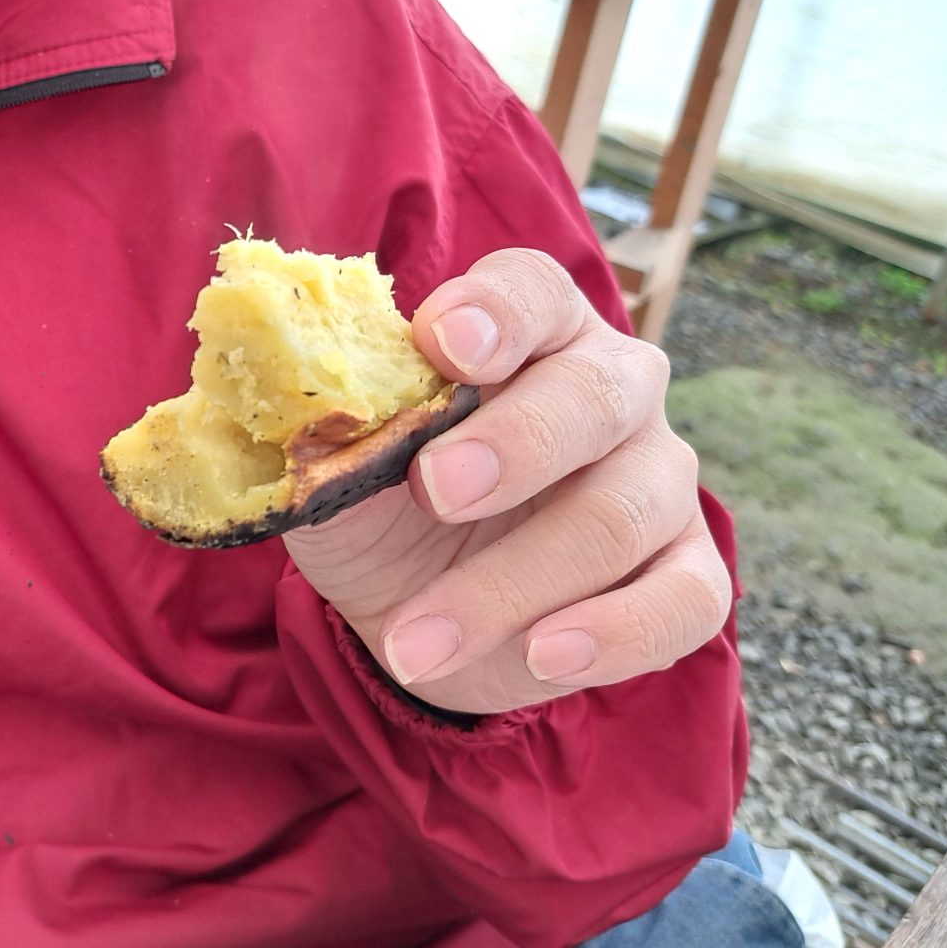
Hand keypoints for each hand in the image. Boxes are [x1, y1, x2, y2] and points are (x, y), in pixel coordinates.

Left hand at [283, 248, 729, 717]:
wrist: (420, 616)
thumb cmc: (380, 508)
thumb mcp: (331, 470)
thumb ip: (315, 431)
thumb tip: (263, 394)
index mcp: (526, 331)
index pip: (530, 290)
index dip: (494, 310)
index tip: (443, 346)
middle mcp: (610, 387)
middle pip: (595, 391)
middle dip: (514, 445)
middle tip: (435, 493)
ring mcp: (657, 480)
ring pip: (621, 512)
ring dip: (512, 582)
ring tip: (417, 641)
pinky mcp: (683, 572)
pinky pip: (683, 599)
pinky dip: (614, 632)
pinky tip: (542, 657)